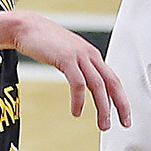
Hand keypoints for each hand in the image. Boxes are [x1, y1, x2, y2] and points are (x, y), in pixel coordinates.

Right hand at [11, 13, 131, 130]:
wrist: (26, 27)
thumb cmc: (44, 41)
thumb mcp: (68, 54)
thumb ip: (79, 67)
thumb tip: (85, 84)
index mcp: (92, 55)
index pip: (114, 79)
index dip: (122, 99)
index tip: (124, 115)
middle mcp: (90, 55)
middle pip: (112, 82)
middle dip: (121, 105)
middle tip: (124, 123)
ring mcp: (79, 56)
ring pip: (98, 85)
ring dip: (103, 107)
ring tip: (103, 124)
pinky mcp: (66, 58)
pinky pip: (78, 83)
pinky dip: (79, 100)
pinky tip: (77, 112)